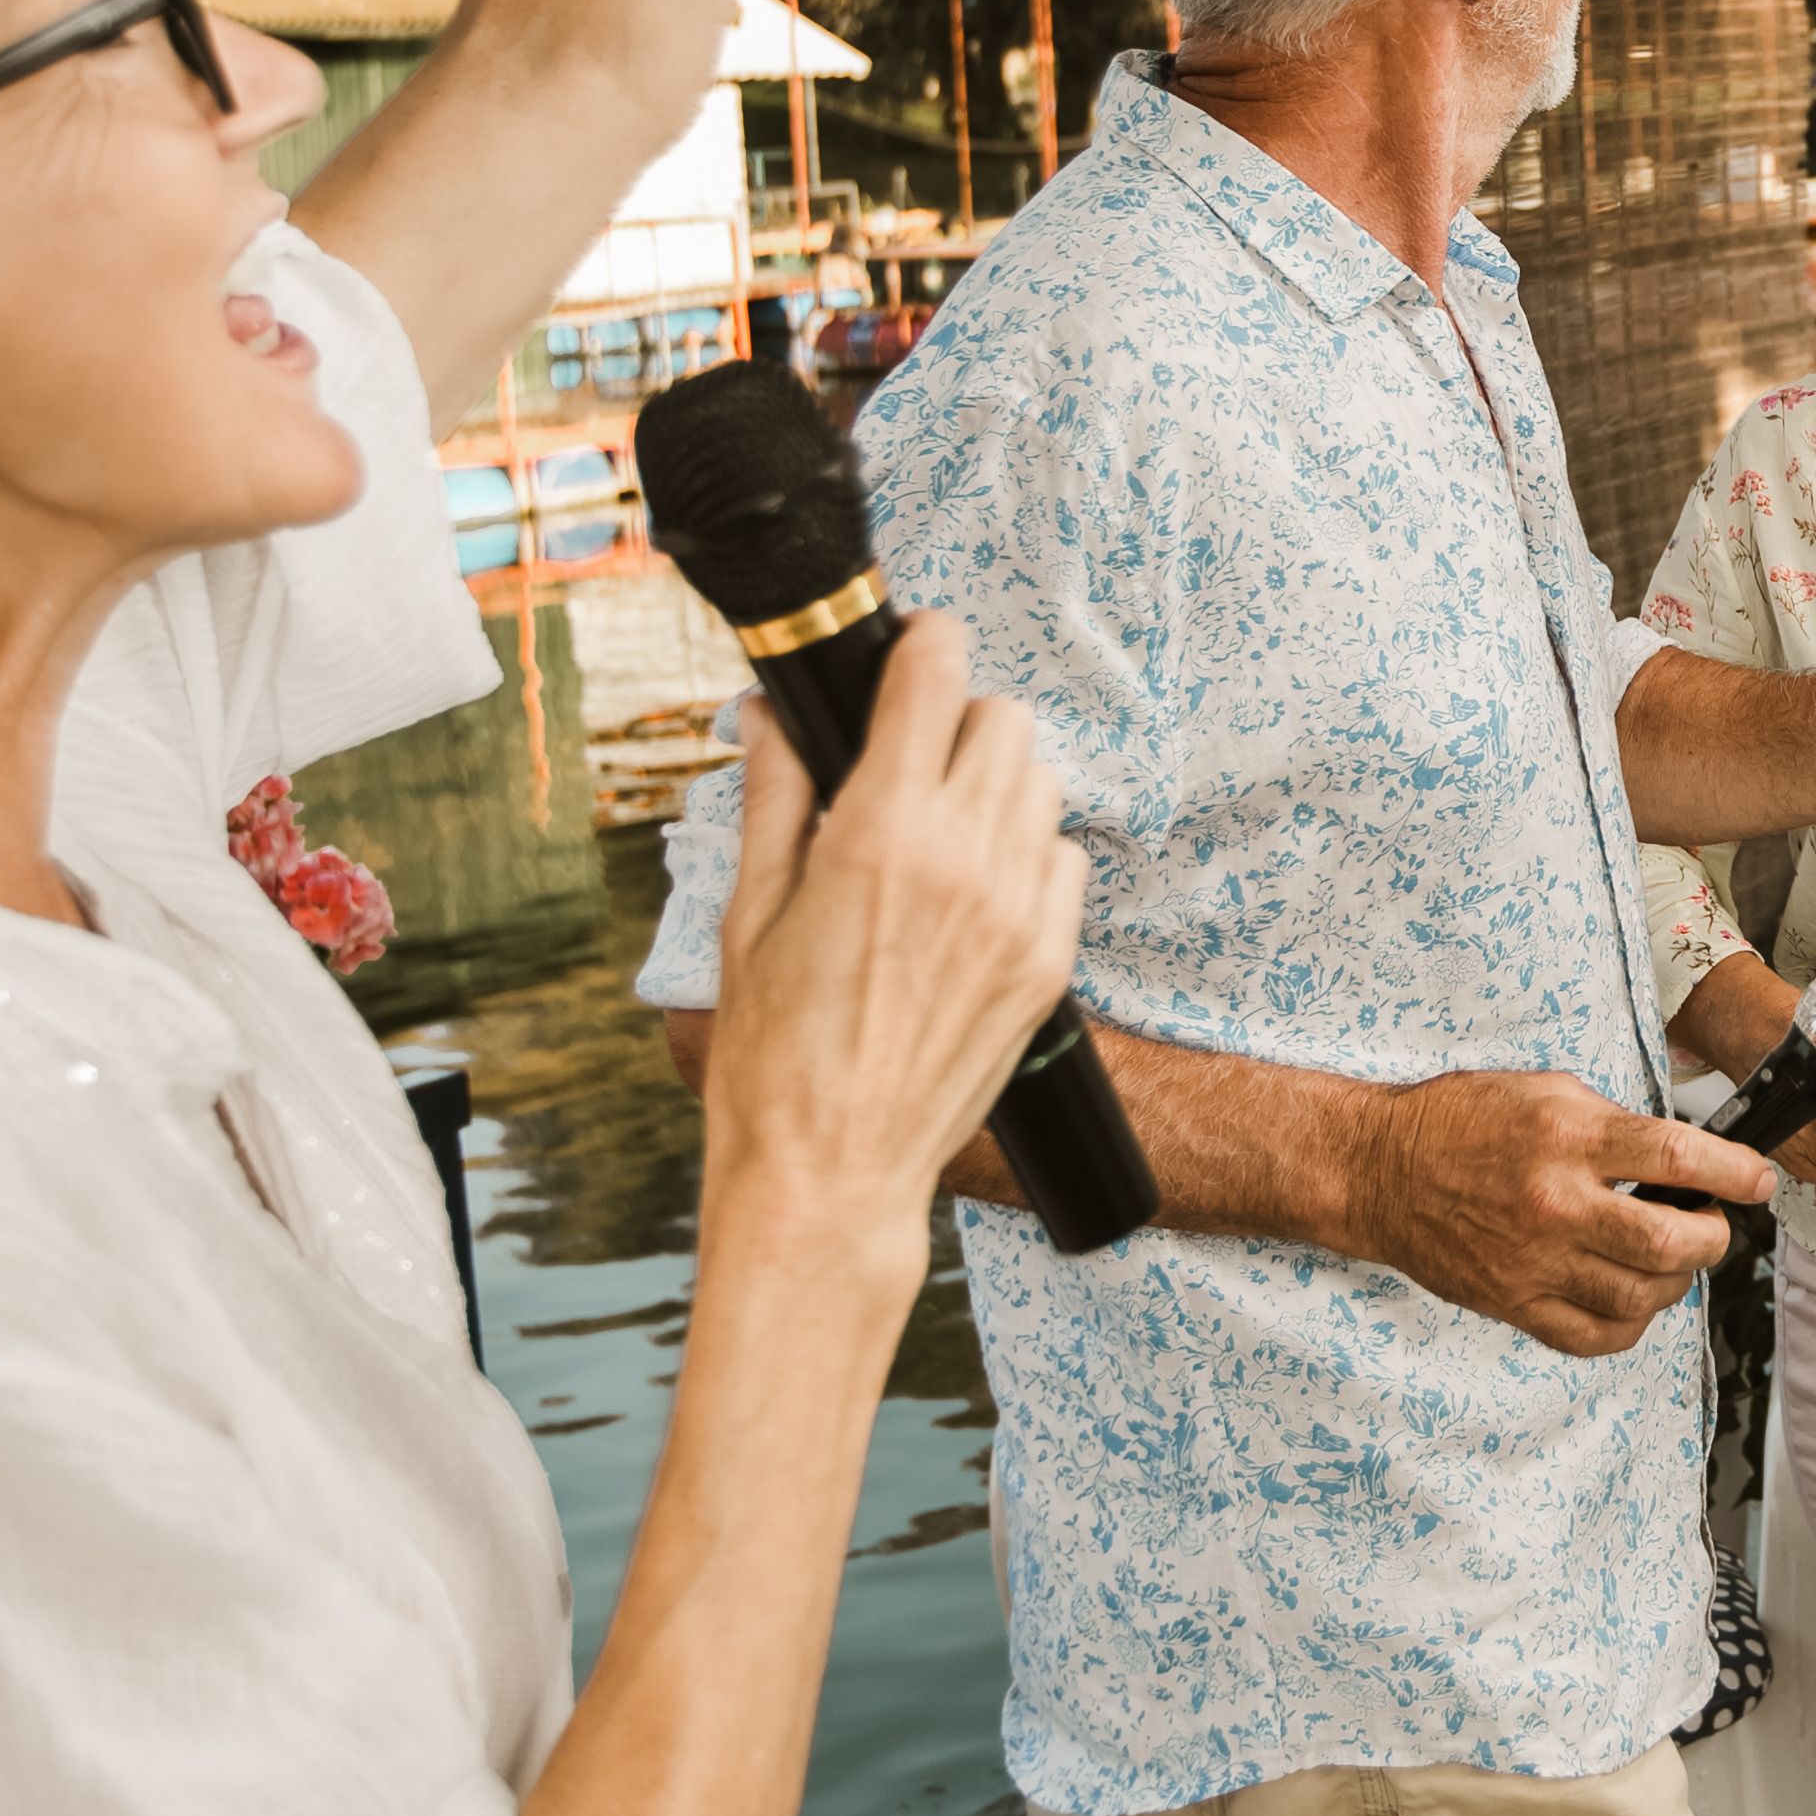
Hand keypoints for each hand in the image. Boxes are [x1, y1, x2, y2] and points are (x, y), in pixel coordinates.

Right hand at [703, 618, 1087, 1262]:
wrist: (832, 1171)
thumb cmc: (773, 1052)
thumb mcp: (750, 911)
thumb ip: (775, 795)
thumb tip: (773, 711)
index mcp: (880, 832)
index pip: (935, 674)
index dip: (921, 644)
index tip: (906, 651)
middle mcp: (965, 858)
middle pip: (1001, 717)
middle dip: (953, 721)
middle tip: (905, 762)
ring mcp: (1019, 910)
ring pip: (1039, 783)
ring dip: (992, 785)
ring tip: (935, 834)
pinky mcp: (1050, 959)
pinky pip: (1064, 857)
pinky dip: (1025, 853)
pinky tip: (971, 892)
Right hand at [1339, 1071, 1769, 1358]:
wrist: (1379, 1170)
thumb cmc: (1462, 1120)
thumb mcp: (1546, 1091)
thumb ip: (1614, 1123)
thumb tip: (1681, 1157)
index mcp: (1568, 1137)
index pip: (1677, 1158)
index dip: (1735, 1172)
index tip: (1759, 1180)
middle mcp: (1555, 1204)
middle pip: (1669, 1243)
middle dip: (1713, 1237)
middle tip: (1712, 1223)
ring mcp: (1533, 1263)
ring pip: (1639, 1298)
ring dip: (1677, 1280)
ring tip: (1672, 1256)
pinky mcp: (1513, 1304)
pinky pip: (1593, 1337)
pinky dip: (1630, 1326)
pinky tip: (1633, 1298)